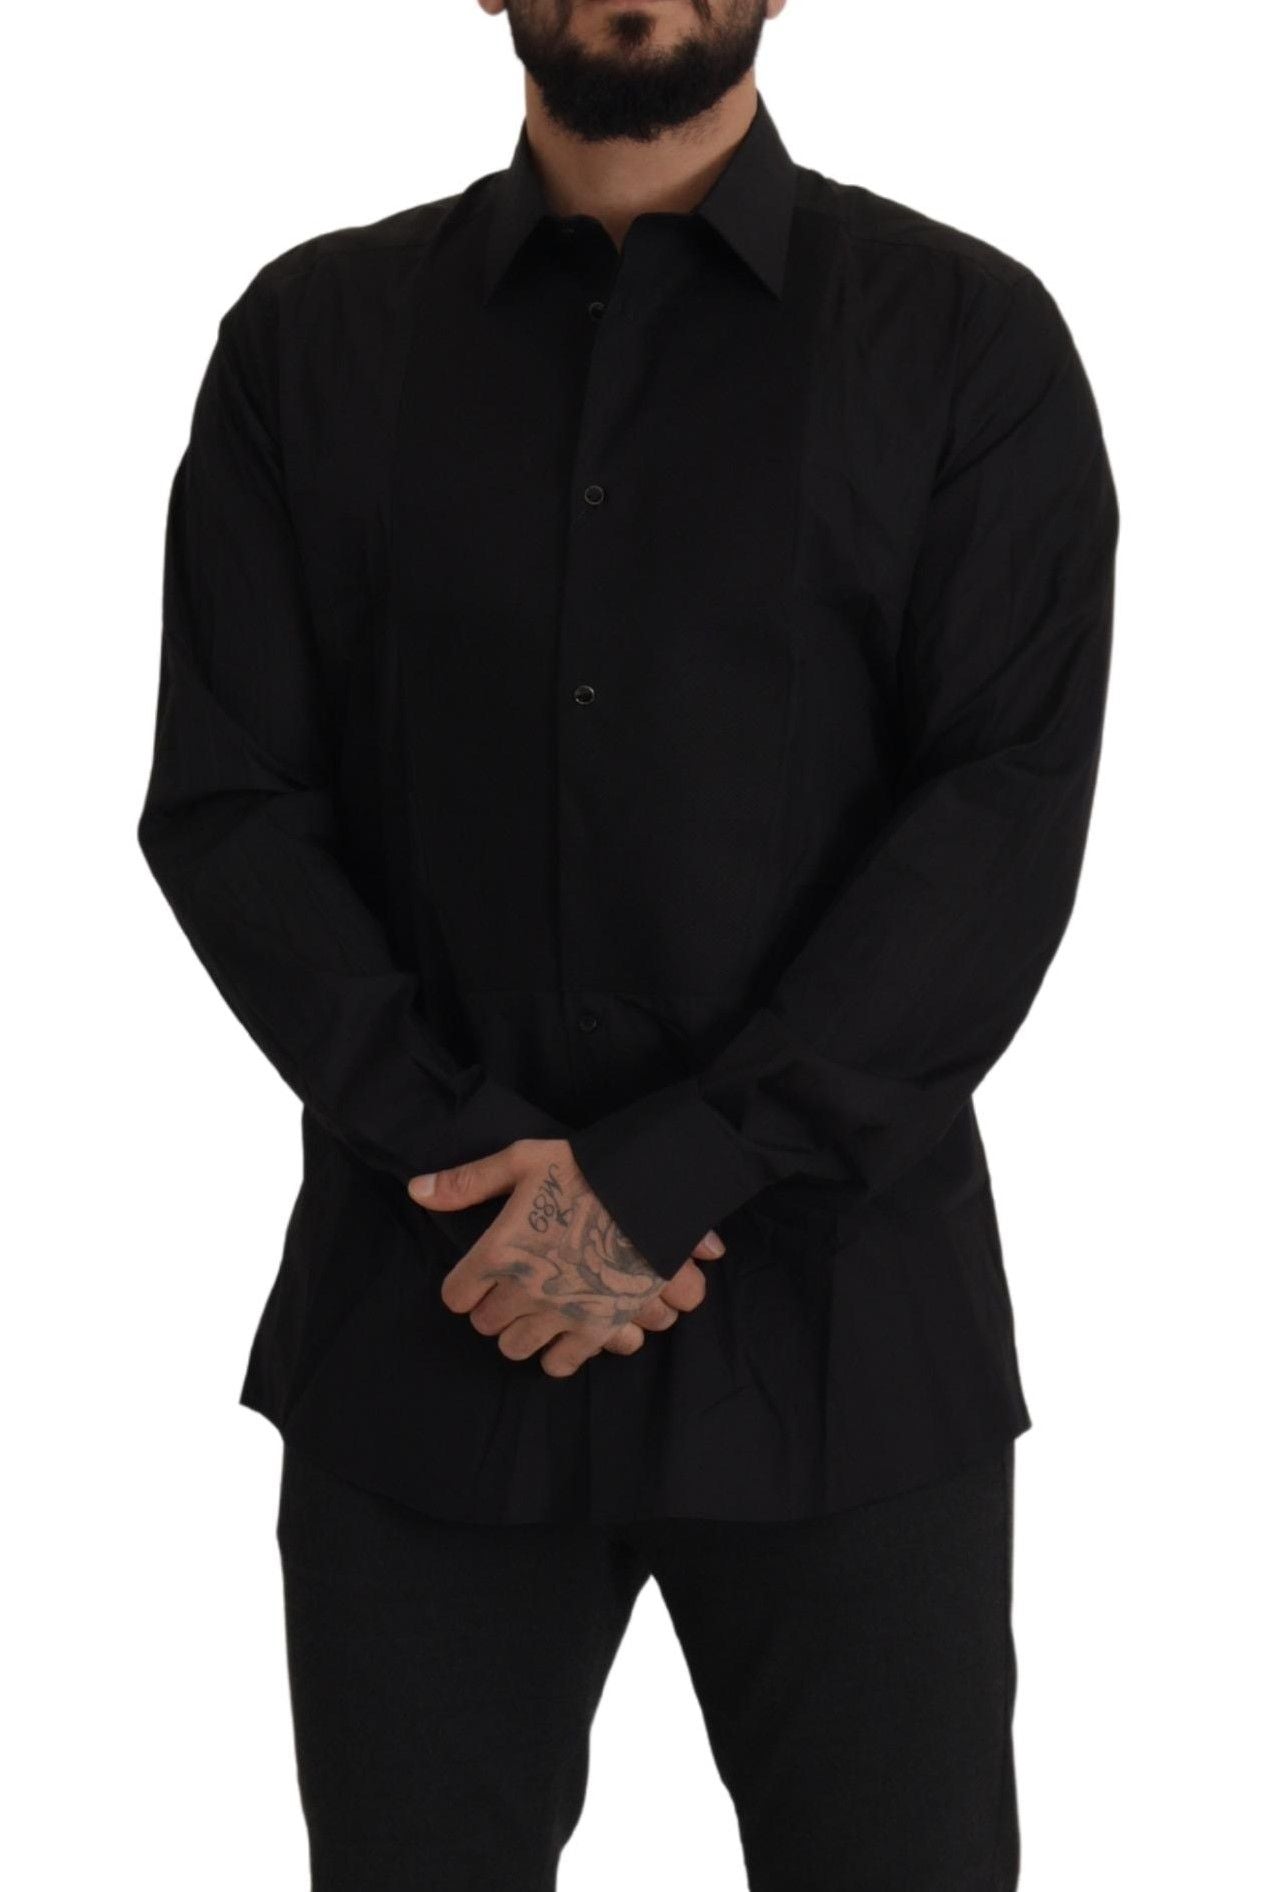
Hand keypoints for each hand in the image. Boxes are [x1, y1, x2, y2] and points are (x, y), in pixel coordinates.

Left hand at [406, 1137, 724, 1375]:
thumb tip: (416, 1190)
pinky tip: (563, 1332)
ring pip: (517, 1347)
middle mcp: (523, 1289)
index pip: (455, 1294)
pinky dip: (557, 1354)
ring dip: (522, 1331)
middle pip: (485, 1324)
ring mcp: (559, 1314)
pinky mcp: (596, 1329)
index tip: (478, 1276)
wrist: (653, 1191)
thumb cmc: (587, 1169)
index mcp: (498, 1251)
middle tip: (511, 1288)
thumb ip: (468, 1182)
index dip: (465, 1285)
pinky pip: (559, 1364)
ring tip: (537, 1309)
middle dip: (493, 1307)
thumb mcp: (523, 1161)